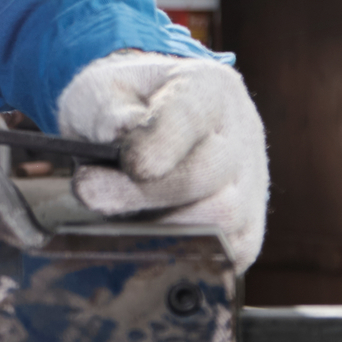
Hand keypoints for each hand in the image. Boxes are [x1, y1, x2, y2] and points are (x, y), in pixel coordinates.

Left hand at [56, 52, 268, 267]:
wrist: (143, 125)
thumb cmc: (122, 107)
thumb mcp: (101, 91)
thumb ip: (104, 109)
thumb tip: (118, 133)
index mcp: (208, 88)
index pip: (193, 114)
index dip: (163, 142)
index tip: (131, 164)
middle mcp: (241, 133)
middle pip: (204, 174)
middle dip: (143, 193)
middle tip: (90, 194)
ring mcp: (252, 181)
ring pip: (222, 217)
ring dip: (161, 225)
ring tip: (115, 219)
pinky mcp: (248, 224)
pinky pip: (230, 251)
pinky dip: (188, 253)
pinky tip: (147, 244)